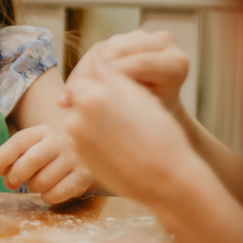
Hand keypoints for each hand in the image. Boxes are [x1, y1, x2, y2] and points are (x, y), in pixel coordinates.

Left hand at [0, 125, 92, 203]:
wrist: (83, 156)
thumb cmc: (47, 154)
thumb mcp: (30, 147)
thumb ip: (8, 154)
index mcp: (41, 132)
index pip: (18, 142)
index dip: (1, 157)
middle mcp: (58, 142)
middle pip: (31, 160)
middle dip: (15, 175)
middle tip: (9, 183)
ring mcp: (73, 158)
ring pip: (43, 180)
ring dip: (32, 187)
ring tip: (33, 184)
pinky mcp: (83, 176)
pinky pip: (58, 193)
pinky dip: (47, 196)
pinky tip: (47, 191)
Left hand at [62, 55, 197, 203]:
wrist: (167, 181)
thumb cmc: (159, 135)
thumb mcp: (140, 96)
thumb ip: (111, 75)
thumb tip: (95, 60)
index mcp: (91, 97)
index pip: (83, 78)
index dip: (99, 83)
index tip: (115, 90)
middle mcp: (76, 117)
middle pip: (78, 99)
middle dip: (93, 100)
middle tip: (122, 111)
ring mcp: (75, 141)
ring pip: (79, 119)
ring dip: (93, 119)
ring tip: (123, 129)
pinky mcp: (80, 158)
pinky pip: (83, 139)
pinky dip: (94, 138)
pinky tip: (119, 144)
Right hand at [67, 30, 188, 112]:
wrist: (155, 114)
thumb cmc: (151, 121)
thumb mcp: (139, 113)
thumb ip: (117, 97)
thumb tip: (83, 90)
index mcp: (177, 63)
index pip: (140, 63)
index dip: (111, 78)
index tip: (87, 99)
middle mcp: (163, 43)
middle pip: (118, 52)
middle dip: (91, 75)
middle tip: (69, 100)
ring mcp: (143, 36)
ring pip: (103, 49)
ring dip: (82, 73)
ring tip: (67, 97)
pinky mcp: (124, 37)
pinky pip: (97, 50)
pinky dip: (82, 69)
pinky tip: (72, 88)